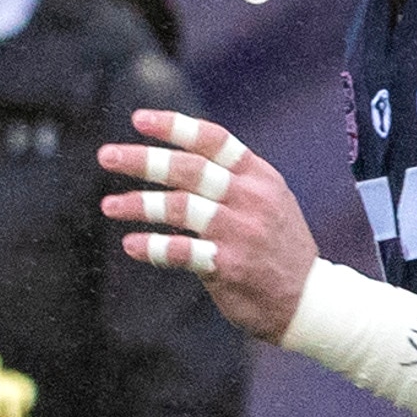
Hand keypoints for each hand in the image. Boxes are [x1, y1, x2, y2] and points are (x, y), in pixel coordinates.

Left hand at [101, 109, 318, 341]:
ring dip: (140, 204)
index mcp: (258, 176)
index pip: (214, 141)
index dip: (175, 127)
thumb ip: (231, 177)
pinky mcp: (230, 266)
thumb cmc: (276, 244)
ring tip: (109, 205)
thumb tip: (180, 155)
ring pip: (182, 207)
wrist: (309, 297)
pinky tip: (131, 244)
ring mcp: (241, 232)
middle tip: (107, 156)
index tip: (138, 119)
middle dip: (145, 160)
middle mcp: (250, 198)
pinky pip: (184, 252)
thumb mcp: (267, 198)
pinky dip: (154, 247)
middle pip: (190, 170)